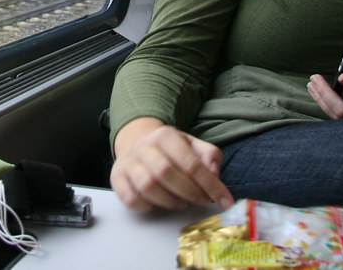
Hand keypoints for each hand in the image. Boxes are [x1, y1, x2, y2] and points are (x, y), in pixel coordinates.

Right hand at [110, 117, 233, 212]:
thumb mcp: (191, 144)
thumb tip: (214, 172)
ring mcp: (128, 163)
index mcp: (165, 135)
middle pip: (166, 173)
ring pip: (148, 186)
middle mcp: (144, 147)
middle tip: (202, 200)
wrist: (136, 142)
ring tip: (182, 203)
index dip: (210, 184)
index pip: (190, 162)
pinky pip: (131, 198)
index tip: (224, 200)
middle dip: (190, 192)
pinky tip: (157, 203)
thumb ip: (208, 155)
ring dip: (170, 201)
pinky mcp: (117, 179)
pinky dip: (147, 206)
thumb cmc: (169, 149)